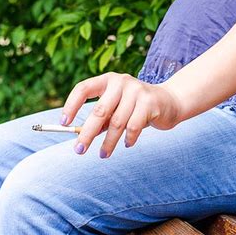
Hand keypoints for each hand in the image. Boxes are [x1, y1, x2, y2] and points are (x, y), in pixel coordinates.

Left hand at [61, 72, 182, 157]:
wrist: (170, 102)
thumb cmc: (136, 107)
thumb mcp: (117, 108)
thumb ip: (102, 118)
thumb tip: (80, 135)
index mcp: (108, 80)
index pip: (83, 88)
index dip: (71, 105)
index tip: (65, 123)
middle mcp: (121, 82)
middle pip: (99, 110)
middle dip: (87, 133)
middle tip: (79, 150)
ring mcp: (137, 90)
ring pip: (117, 123)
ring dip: (108, 142)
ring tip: (103, 154)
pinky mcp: (150, 102)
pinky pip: (134, 127)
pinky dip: (128, 139)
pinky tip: (127, 144)